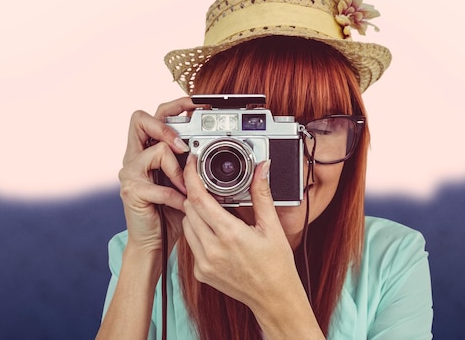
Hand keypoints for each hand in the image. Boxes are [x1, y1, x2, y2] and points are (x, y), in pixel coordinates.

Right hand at [118, 97, 200, 256]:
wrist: (154, 242)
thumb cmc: (171, 212)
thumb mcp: (185, 182)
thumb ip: (191, 164)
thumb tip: (217, 148)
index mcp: (146, 150)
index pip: (154, 115)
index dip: (173, 105)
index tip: (195, 102)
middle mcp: (134, 156)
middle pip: (139, 119)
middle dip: (166, 126)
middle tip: (185, 145)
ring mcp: (129, 173)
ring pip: (157, 150)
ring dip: (178, 170)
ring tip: (187, 188)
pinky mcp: (131, 191)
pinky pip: (160, 185)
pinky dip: (176, 196)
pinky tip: (183, 205)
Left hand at [181, 157, 302, 313]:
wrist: (274, 299)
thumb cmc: (277, 265)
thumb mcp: (272, 227)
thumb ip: (262, 194)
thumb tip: (262, 169)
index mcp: (230, 235)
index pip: (199, 199)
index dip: (191, 178)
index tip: (192, 166)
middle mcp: (212, 250)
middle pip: (189, 209)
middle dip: (196, 195)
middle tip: (209, 188)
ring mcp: (204, 264)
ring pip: (187, 226)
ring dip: (195, 214)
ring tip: (214, 211)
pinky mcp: (200, 273)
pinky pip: (191, 244)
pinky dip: (198, 233)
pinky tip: (215, 233)